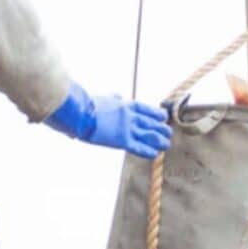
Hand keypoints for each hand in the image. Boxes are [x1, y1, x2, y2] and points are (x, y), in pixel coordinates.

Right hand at [44, 82, 171, 158]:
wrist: (80, 113)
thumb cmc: (86, 106)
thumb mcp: (103, 98)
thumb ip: (112, 98)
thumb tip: (117, 94)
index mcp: (123, 105)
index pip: (144, 109)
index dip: (155, 113)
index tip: (162, 116)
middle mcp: (128, 116)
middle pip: (149, 122)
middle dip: (160, 128)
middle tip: (168, 132)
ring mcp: (126, 128)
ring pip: (148, 135)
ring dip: (158, 140)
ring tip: (166, 144)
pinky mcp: (121, 140)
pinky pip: (138, 147)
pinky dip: (147, 151)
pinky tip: (155, 154)